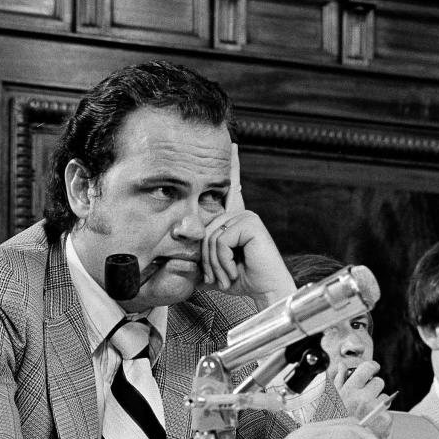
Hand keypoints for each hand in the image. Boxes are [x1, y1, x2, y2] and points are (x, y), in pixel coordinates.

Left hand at [201, 145, 294, 308]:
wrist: (266, 291)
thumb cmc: (243, 280)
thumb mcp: (214, 269)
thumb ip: (196, 263)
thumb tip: (172, 264)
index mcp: (235, 221)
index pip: (231, 190)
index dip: (232, 167)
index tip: (232, 146)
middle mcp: (241, 214)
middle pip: (203, 229)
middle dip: (207, 258)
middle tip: (220, 276)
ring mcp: (246, 216)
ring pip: (210, 235)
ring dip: (215, 262)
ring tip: (230, 273)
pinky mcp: (250, 223)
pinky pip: (220, 239)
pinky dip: (223, 258)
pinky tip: (236, 265)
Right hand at [333, 361, 386, 419]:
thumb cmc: (332, 422)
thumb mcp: (331, 399)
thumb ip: (339, 379)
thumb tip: (343, 365)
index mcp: (350, 389)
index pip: (368, 367)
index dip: (371, 367)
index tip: (373, 369)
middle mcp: (363, 397)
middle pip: (379, 382)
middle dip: (373, 388)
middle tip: (364, 399)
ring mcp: (375, 409)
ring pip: (385, 398)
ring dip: (378, 403)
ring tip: (366, 414)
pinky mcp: (385, 421)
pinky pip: (389, 412)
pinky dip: (382, 417)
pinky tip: (371, 423)